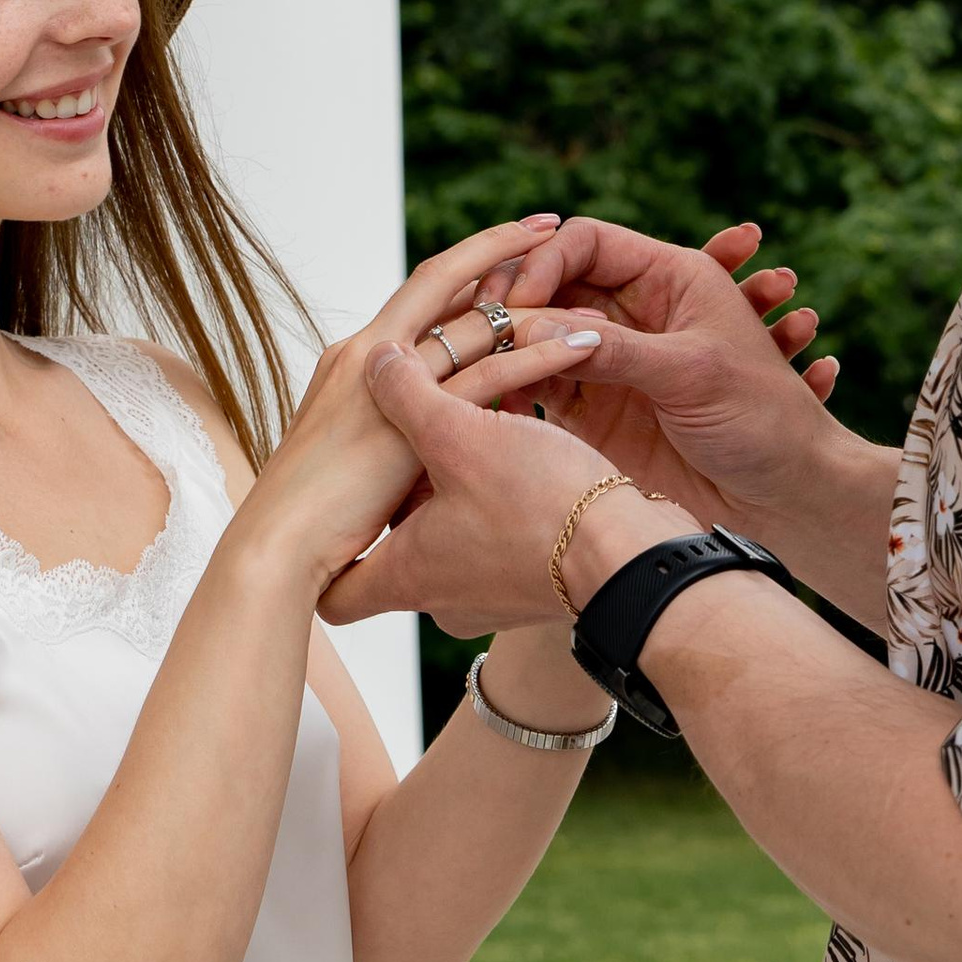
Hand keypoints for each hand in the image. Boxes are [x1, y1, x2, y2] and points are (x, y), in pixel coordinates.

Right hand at [240, 218, 588, 585]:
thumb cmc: (309, 520)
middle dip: (500, 249)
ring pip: (477, 323)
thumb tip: (416, 446)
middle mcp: (366, 352)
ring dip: (539, 307)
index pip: (417, 295)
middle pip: (444, 281)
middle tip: (552, 228)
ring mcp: (388, 378)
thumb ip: (388, 437)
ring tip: (594, 303)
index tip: (505, 248)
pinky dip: (543, 354)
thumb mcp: (354, 462)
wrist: (276, 549)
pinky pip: (493, 371)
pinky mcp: (412, 416)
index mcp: (353, 360)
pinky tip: (588, 348)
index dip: (463, 267)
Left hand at [318, 351, 664, 635]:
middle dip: (403, 494)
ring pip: (448, 539)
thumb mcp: (460, 434)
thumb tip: (376, 361)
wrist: (634, 558)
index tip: (336, 513)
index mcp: (406, 575)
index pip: (334, 595)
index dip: (327, 556)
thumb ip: (408, 394)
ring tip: (474, 435)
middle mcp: (440, 599)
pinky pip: (494, 541)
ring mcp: (488, 600)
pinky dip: (495, 501)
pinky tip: (516, 453)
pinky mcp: (532, 587)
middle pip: (395, 551)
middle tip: (415, 443)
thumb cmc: (543, 505)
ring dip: (455, 490)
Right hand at [484, 214, 849, 538]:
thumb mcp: (692, 374)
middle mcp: (634, 311)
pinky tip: (506, 404)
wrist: (785, 496)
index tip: (522, 302)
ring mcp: (612, 360)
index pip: (587, 243)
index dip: (545, 263)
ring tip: (492, 371)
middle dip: (519, 303)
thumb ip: (616, 351)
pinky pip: (543, 384)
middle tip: (488, 333)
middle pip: (553, 286)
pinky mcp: (597, 408)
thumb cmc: (762, 420)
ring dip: (513, 347)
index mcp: (670, 277)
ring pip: (541, 336)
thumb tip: (534, 329)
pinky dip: (519, 388)